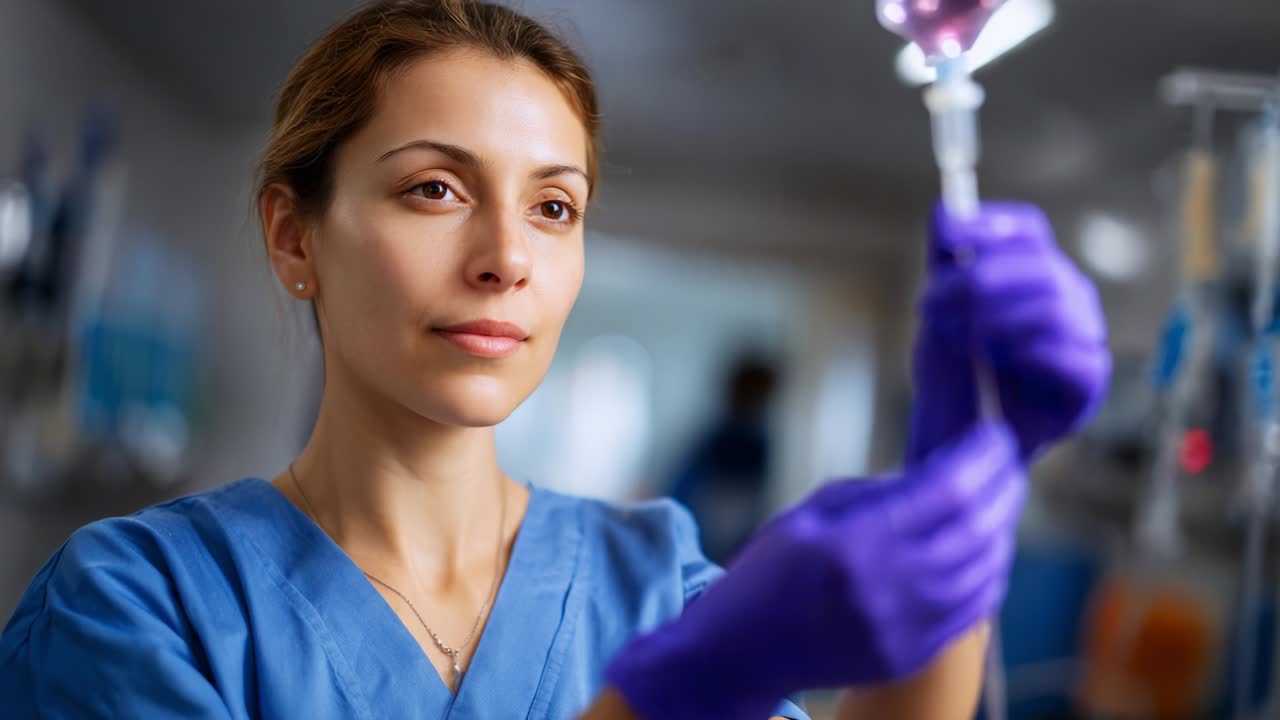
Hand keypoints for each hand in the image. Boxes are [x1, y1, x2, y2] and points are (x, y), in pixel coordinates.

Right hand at [606, 422, 1025, 719]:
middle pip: (977, 529)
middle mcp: (886, 590)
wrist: (745, 650)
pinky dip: (991, 572)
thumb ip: (878, 491)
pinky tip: (987, 547)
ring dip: (1002, 529)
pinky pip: (974, 610)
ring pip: (985, 571)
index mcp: (854, 543)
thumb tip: (942, 469)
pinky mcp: (913, 656)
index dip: (981, 457)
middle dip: (1003, 487)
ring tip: (1000, 499)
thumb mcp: (811, 511)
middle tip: (1006, 460)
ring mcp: (904, 630)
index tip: (994, 433)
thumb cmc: (771, 569)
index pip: (947, 492)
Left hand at [909, 202, 1110, 462]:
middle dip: (977, 282)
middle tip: (927, 305)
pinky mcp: (1088, 382)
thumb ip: (944, 261)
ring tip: (949, 338)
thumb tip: (945, 210)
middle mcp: (1068, 298)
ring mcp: (1083, 338)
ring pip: (1052, 306)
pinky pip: (1066, 353)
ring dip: (990, 318)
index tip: (948, 239)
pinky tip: (989, 362)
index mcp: (1035, 274)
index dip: (992, 226)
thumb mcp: (938, 311)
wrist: (959, 439)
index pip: (1028, 231)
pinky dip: (1021, 352)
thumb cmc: (955, 374)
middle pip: (1038, 266)